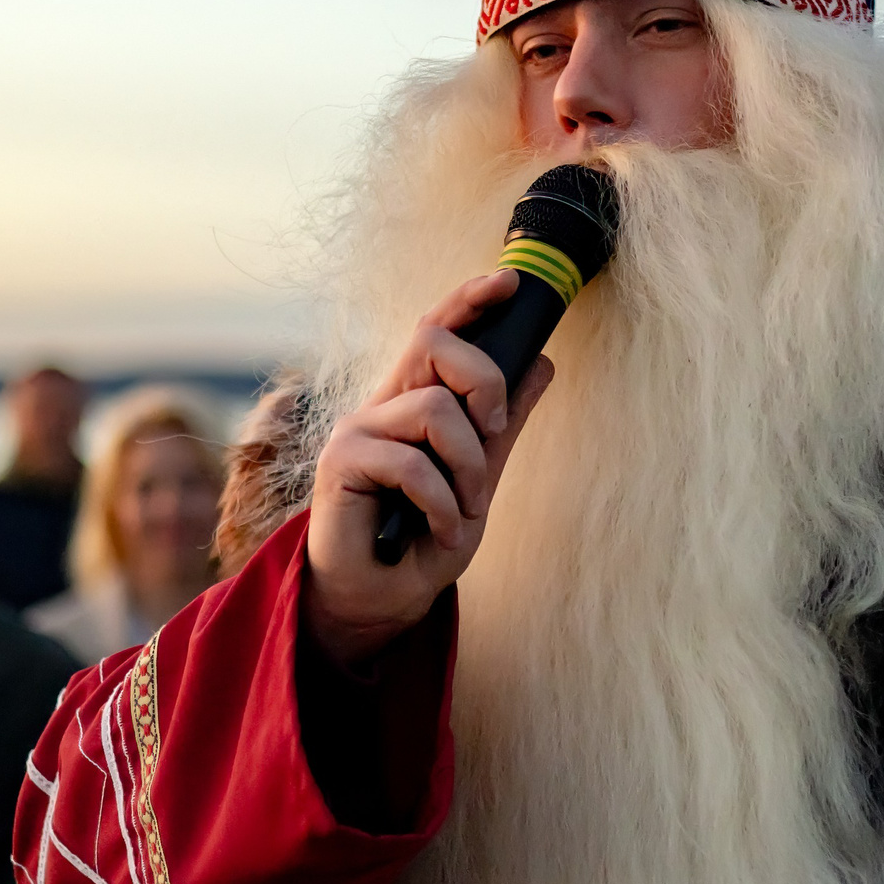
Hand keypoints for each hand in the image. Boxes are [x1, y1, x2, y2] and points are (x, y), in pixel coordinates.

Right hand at [304, 272, 555, 664]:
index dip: (469, 299)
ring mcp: (357, 431)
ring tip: (464, 511)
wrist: (380, 602)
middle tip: (493, 433)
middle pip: (432, 341)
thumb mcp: (479, 480)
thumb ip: (502, 425)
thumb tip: (541, 363)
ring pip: (433, 407)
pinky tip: (441, 532)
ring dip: (468, 466)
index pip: (436, 331)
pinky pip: (412, 462)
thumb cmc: (422, 541)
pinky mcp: (342, 464)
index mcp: (411, 401)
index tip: (510, 281)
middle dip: (483, 380)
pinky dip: (441, 503)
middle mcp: (382, 405)